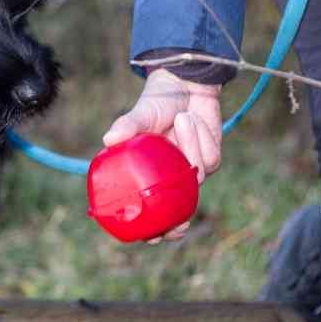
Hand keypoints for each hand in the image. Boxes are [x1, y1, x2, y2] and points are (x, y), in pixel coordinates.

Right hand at [103, 68, 221, 241]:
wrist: (186, 83)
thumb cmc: (157, 102)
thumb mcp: (140, 114)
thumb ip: (127, 126)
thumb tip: (108, 139)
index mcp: (150, 174)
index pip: (151, 210)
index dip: (151, 229)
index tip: (150, 238)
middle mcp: (171, 177)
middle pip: (177, 213)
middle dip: (178, 224)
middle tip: (177, 226)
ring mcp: (192, 170)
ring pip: (194, 178)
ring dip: (189, 146)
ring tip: (180, 119)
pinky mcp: (212, 159)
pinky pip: (208, 158)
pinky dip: (198, 137)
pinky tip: (189, 119)